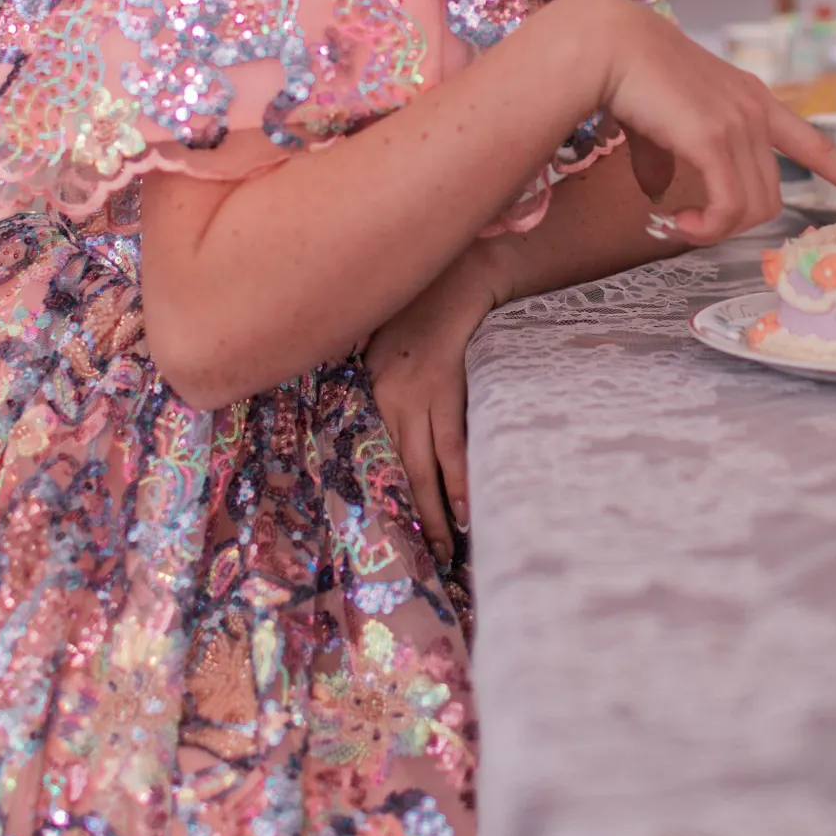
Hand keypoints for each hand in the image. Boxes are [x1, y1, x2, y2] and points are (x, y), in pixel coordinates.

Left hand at [363, 246, 505, 565]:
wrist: (455, 281)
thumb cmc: (414, 313)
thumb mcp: (377, 348)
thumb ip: (374, 387)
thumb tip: (370, 427)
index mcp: (373, 393)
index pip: (375, 456)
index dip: (384, 495)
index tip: (389, 532)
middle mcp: (393, 401)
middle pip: (402, 470)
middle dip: (416, 513)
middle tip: (426, 554)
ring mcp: (425, 398)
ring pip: (429, 464)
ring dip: (440, 505)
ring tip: (450, 541)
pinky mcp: (455, 391)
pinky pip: (455, 443)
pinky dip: (460, 476)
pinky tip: (466, 505)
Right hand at [570, 0, 835, 245]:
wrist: (608, 45)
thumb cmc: (628, 76)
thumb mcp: (660, 124)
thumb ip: (669, 159)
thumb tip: (661, 195)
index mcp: (753, 101)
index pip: (816, 144)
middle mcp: (756, 110)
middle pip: (773, 194)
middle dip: (736, 223)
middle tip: (694, 227)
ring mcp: (740, 123)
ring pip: (754, 205)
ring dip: (717, 229)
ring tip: (682, 226)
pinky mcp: (715, 138)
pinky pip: (729, 205)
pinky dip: (708, 227)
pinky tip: (681, 225)